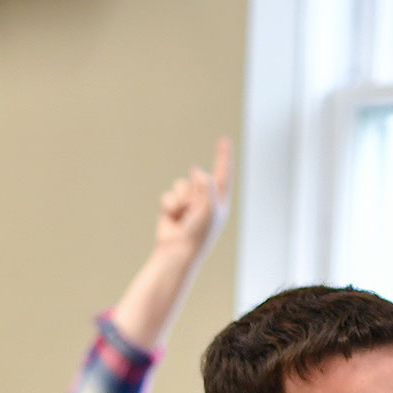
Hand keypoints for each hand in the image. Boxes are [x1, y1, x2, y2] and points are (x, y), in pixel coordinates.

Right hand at [153, 136, 231, 260]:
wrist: (177, 251)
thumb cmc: (198, 233)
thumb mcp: (209, 208)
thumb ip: (207, 185)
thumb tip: (196, 171)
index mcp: (219, 201)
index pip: (223, 173)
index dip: (224, 156)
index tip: (224, 140)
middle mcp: (204, 200)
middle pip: (197, 178)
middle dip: (192, 191)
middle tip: (193, 211)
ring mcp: (188, 204)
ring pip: (181, 185)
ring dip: (180, 199)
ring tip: (183, 215)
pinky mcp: (172, 208)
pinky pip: (168, 195)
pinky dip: (169, 205)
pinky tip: (172, 218)